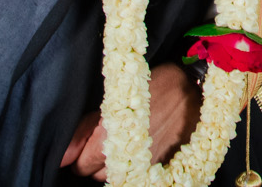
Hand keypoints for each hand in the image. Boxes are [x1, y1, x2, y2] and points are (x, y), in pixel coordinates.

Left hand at [59, 66, 201, 179]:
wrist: (196, 89)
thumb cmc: (156, 84)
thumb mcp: (116, 97)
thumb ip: (86, 127)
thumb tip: (65, 154)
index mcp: (108, 138)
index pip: (79, 163)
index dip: (81, 149)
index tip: (88, 138)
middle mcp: (124, 158)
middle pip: (94, 173)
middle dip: (95, 158)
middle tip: (107, 136)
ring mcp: (143, 167)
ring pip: (114, 177)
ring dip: (114, 164)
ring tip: (125, 141)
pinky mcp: (159, 170)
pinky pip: (135, 176)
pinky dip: (133, 166)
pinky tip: (139, 149)